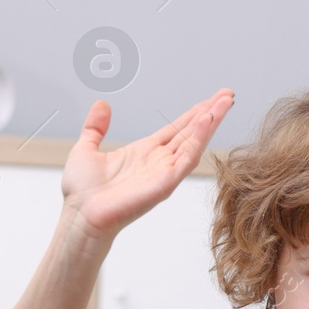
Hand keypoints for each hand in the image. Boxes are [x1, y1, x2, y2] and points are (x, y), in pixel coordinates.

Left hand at [61, 89, 234, 240]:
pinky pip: (187, 158)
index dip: (193, 113)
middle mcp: (158, 161)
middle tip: (228, 94)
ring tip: (225, 102)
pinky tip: (207, 121)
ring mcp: (164, 172)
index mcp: (144, 152)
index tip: (211, 99)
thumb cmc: (82, 192)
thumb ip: (95, 127)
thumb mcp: (87, 148)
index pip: (176, 128)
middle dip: (210, 112)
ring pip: (194, 142)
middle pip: (190, 132)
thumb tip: (101, 105)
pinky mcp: (165, 183)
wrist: (81, 215)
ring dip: (210, 122)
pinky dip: (199, 138)